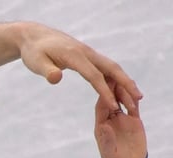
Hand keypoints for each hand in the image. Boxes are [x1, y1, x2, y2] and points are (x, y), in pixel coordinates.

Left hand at [17, 22, 142, 111]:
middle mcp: (86, 53)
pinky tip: (120, 90)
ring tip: (136, 97)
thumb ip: (47, 71)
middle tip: (139, 99)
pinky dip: (115, 78)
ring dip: (124, 81)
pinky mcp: (87, 57)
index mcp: (75, 56)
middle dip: (126, 84)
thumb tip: (56, 79)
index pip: (94, 76)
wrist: (35, 36)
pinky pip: (105, 68)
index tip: (114, 106)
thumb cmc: (34, 52)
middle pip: (111, 68)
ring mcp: (89, 54)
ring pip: (111, 68)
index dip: (105, 92)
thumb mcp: (36, 62)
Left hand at [94, 82, 146, 157]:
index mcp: (101, 125)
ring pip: (123, 100)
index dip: (104, 96)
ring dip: (125, 91)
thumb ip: (107, 140)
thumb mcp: (109, 153)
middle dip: (114, 88)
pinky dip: (135, 99)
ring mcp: (122, 119)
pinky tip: (138, 93)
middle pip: (111, 99)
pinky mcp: (134, 121)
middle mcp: (111, 119)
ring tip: (129, 84)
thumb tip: (103, 127)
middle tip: (117, 75)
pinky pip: (134, 106)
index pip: (101, 107)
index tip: (105, 85)